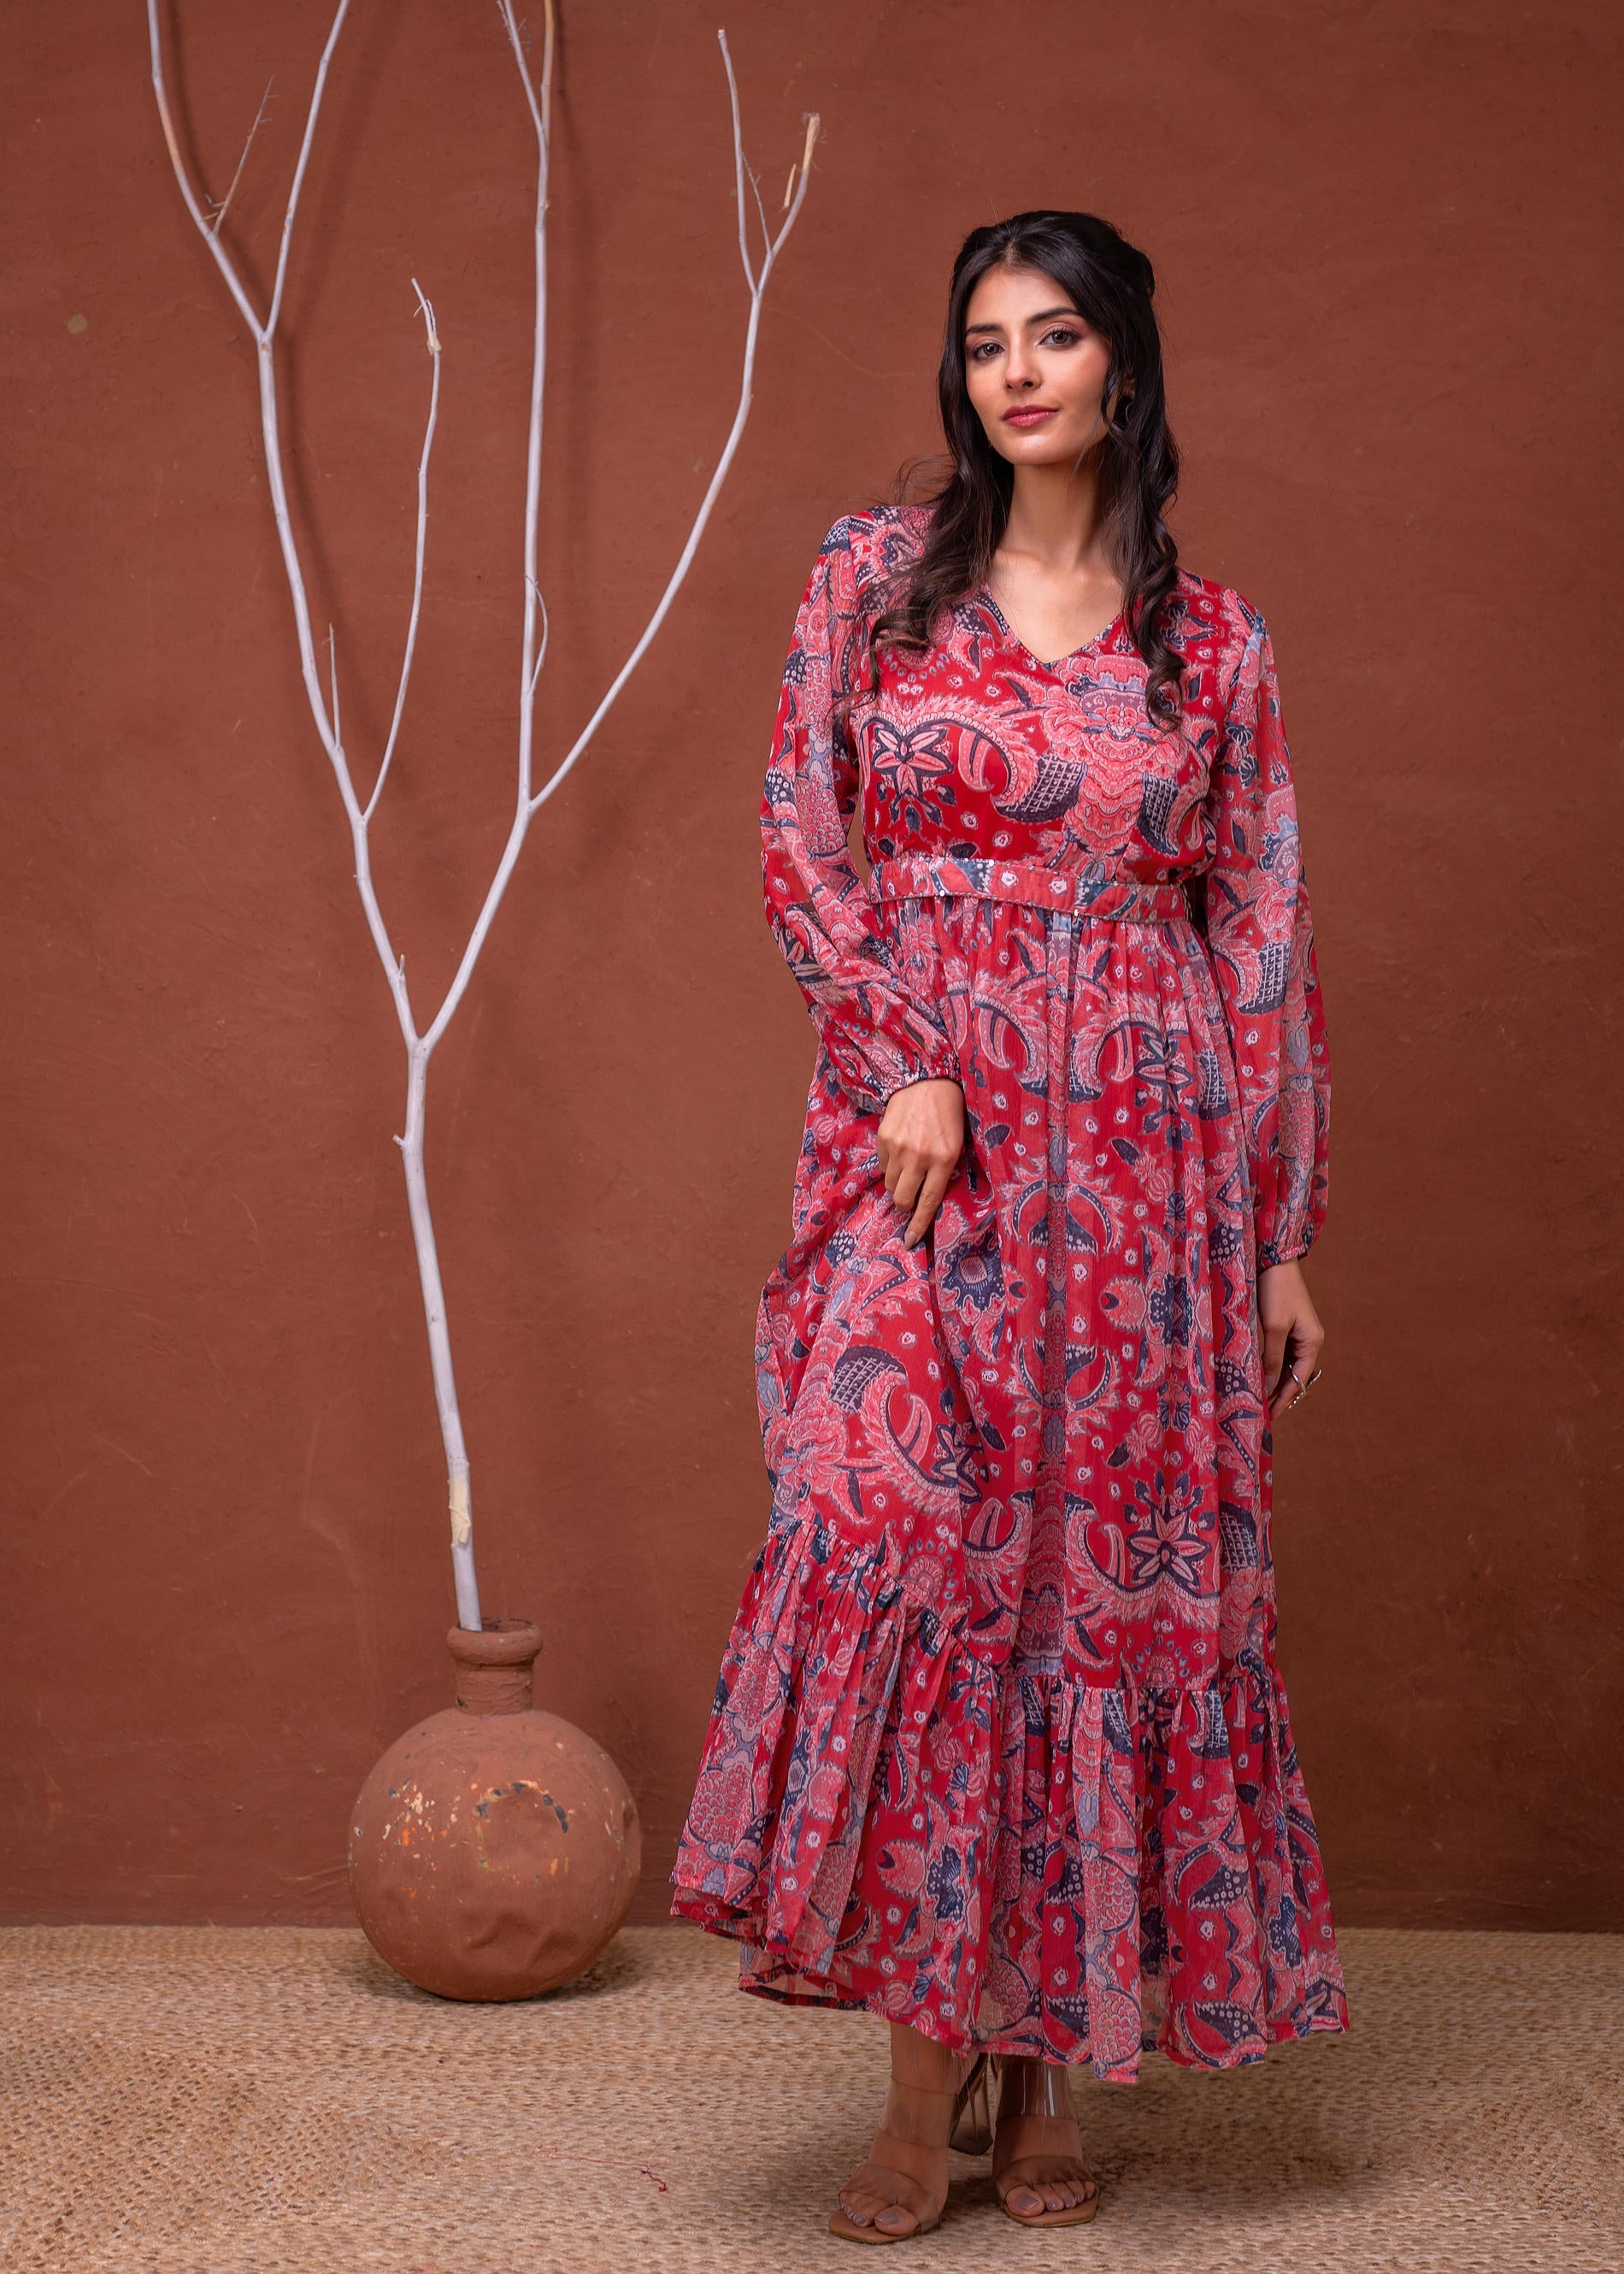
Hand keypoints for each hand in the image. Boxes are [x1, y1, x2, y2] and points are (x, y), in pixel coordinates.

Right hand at [876, 1078, 963, 1249]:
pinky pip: (883, 1165)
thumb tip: (927, 1199)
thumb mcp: (957, 1144)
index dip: (918, 1225)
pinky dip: (891, 1165)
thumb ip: (944, 1171)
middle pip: (902, 1198)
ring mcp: (899, 1147)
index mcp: (943, 1159)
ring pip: (890, 1184)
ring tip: (909, 1167)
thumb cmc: (950, 1115)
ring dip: (899, 1183)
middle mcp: (919, 1156)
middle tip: (912, 1193)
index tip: (909, 1241)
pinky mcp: (883, 1138)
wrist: (928, 1080)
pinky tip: (901, 1149)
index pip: (927, 1202)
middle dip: (906, 1203)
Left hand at [1258, 1258, 1323, 1422]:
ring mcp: (1298, 1332)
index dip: (1284, 1399)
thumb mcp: (1273, 1327)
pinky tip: (1256, 1373)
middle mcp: (1309, 1339)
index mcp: (1313, 1341)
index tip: (1270, 1417)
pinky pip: (1280, 1352)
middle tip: (1260, 1411)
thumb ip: (1272, 1358)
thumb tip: (1269, 1385)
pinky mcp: (1286, 1325)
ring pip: (1286, 1364)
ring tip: (1256, 1397)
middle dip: (1279, 1392)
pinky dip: (1270, 1364)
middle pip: (1294, 1374)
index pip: (1299, 1380)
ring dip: (1273, 1379)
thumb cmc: (1276, 1291)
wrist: (1274, 1260)